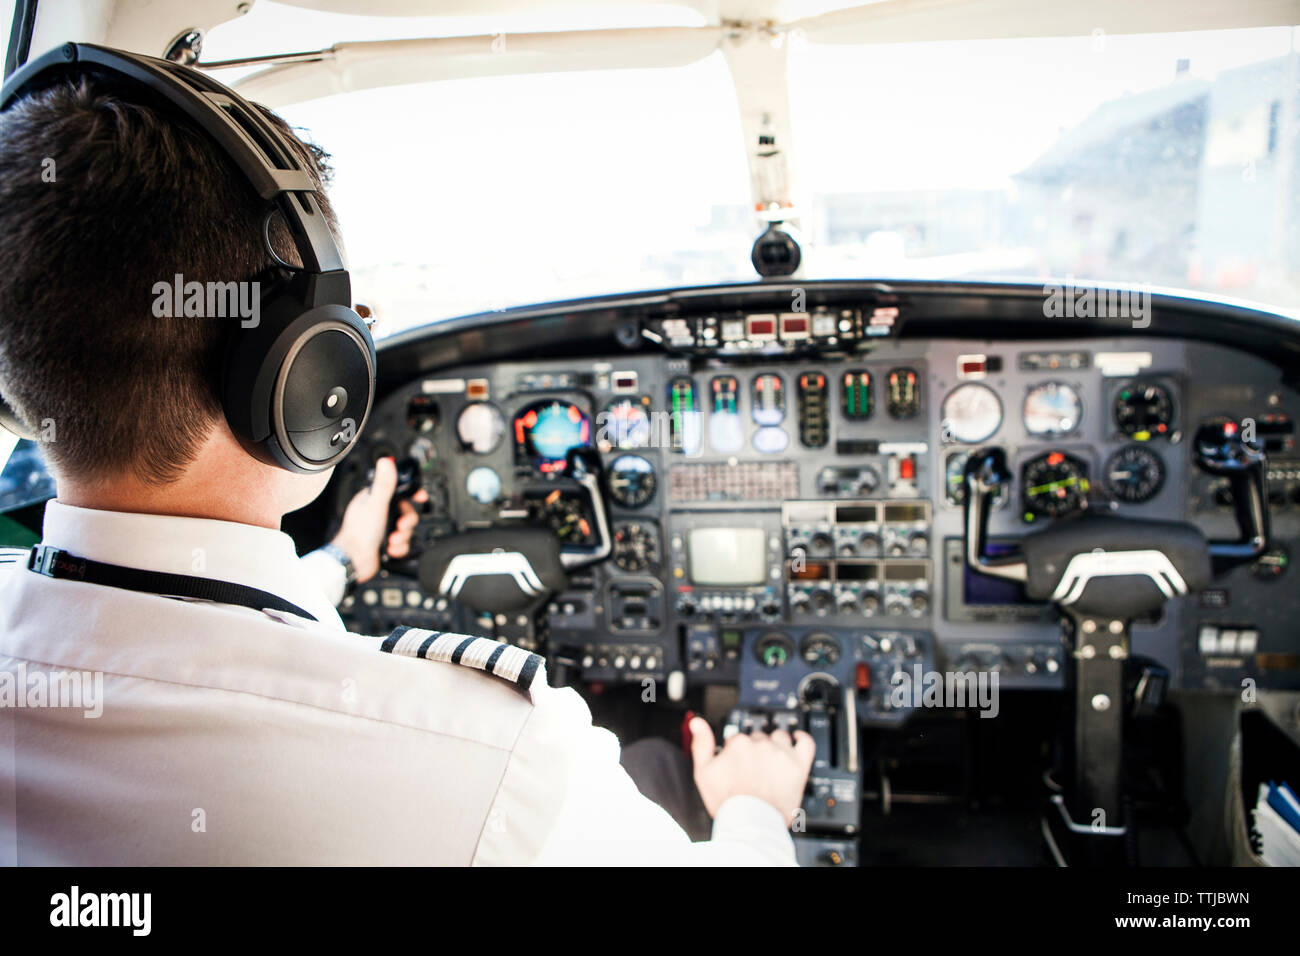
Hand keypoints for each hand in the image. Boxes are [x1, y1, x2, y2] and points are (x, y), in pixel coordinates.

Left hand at [331, 457, 426, 583]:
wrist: (353, 561)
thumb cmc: (358, 533)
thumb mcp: (375, 505)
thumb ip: (383, 484)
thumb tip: (386, 462)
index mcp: (374, 499)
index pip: (397, 490)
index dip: (411, 493)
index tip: (420, 497)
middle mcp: (378, 512)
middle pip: (406, 511)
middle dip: (407, 522)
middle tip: (400, 526)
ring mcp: (382, 528)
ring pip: (406, 528)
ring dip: (403, 536)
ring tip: (392, 540)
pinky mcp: (385, 542)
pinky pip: (402, 543)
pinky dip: (399, 547)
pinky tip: (390, 548)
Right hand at [689, 717, 814, 825]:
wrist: (750, 823)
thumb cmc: (728, 803)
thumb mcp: (703, 773)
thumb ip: (701, 745)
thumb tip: (697, 723)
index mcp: (738, 744)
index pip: (738, 739)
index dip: (737, 752)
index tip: (738, 764)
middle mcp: (760, 745)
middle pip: (758, 738)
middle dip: (755, 750)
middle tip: (754, 768)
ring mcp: (780, 754)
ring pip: (779, 738)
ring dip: (775, 745)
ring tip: (771, 762)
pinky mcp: (798, 765)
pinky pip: (806, 742)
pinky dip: (802, 738)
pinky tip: (797, 739)